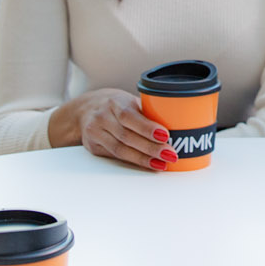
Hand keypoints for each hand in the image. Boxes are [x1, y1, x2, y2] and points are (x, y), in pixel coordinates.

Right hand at [51, 89, 175, 170]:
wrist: (87, 109)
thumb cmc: (117, 105)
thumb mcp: (130, 101)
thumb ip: (148, 111)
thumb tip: (177, 124)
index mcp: (115, 102)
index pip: (129, 116)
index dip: (147, 127)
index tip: (165, 136)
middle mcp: (102, 116)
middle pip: (126, 136)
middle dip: (150, 148)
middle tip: (170, 154)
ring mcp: (95, 132)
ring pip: (120, 149)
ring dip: (144, 159)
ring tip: (162, 163)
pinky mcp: (94, 146)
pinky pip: (115, 156)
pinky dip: (134, 162)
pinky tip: (149, 164)